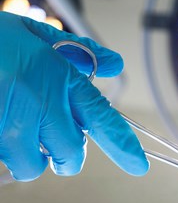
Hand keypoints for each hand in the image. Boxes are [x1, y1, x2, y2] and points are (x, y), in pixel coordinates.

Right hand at [0, 11, 148, 180]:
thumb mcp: (39, 35)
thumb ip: (81, 52)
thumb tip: (115, 64)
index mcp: (60, 78)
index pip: (102, 119)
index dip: (123, 145)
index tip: (139, 165)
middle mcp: (40, 105)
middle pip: (70, 156)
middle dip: (67, 156)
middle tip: (56, 142)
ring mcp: (10, 126)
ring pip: (33, 166)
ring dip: (33, 157)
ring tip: (21, 133)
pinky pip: (5, 162)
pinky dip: (8, 153)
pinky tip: (2, 127)